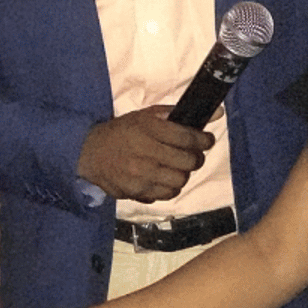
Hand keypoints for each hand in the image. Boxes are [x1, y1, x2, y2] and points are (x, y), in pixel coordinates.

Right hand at [77, 106, 212, 202]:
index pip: (188, 138)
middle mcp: (144, 153)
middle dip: (196, 158)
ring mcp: (139, 175)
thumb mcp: (146, 116)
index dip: (204, 140)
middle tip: (192, 155)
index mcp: (148, 129)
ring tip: (177, 167)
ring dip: (183, 173)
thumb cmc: (122, 132)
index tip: (207, 140)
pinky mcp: (135, 192)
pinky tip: (164, 178)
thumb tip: (218, 112)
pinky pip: (166, 194)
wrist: (88, 153)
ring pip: (180, 180)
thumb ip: (179, 114)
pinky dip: (171, 188)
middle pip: (188, 161)